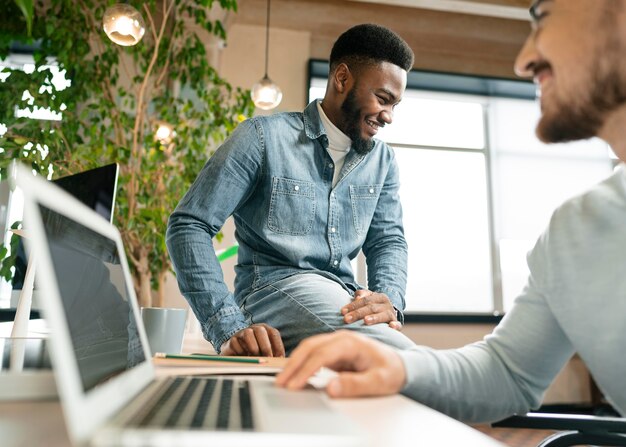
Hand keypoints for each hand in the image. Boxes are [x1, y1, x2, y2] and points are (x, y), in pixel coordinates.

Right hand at [220, 323, 284, 356]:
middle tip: (268, 359)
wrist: (235, 352)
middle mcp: (254, 328)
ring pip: (248, 334)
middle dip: (265, 346)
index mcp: (264, 329)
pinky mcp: (232, 340)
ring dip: (253, 348)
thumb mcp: (265, 352)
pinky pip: (237, 344)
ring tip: (255, 358)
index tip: (280, 358)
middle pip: (261, 330)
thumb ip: (273, 354)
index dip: (278, 345)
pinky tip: (244, 358)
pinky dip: (241, 353)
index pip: (273, 333)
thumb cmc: (254, 352)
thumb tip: (281, 362)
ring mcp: (242, 332)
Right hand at [275, 330, 405, 397]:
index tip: (294, 385)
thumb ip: (355, 385)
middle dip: (293, 364)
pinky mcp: (334, 352)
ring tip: (282, 380)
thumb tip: (331, 389)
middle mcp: (341, 339)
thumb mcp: (378, 382)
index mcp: (351, 342)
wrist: (400, 367)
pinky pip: (313, 355)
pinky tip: (294, 375)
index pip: (321, 355)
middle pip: (310, 347)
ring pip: (309, 349)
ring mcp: (337, 344)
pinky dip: (301, 363)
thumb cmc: (391, 372)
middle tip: (280, 382)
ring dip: (294, 363)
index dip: (306, 370)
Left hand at [341, 289, 401, 329]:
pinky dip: (395, 326)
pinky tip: (391, 327)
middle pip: (371, 308)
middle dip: (358, 313)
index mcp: (379, 297)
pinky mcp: (396, 323)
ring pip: (383, 315)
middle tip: (346, 319)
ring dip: (374, 318)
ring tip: (365, 321)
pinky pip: (398, 325)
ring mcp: (392, 314)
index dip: (353, 305)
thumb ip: (361, 295)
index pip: (365, 300)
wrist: (389, 312)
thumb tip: (357, 297)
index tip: (342, 311)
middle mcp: (387, 304)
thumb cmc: (374, 306)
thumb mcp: (368, 298)